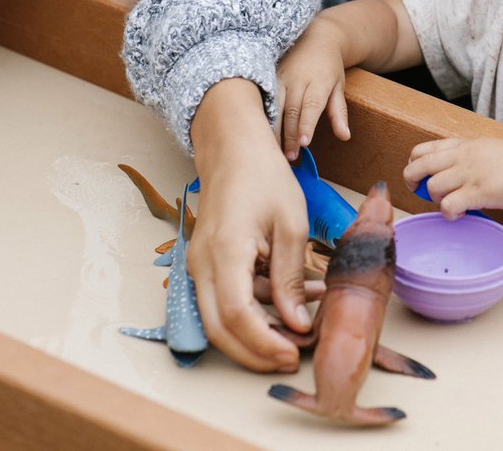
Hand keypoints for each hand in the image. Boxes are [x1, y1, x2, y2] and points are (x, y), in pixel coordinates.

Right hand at [189, 79, 321, 370]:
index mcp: (224, 252)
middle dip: (256, 352)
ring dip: (258, 329)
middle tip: (293, 356)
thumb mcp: (291, 223)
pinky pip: (224, 298)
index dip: (264, 344)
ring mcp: (198, 264)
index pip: (237, 317)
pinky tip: (291, 298)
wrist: (234, 147)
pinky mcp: (206, 263)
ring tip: (304, 322)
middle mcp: (201, 264)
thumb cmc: (263, 175)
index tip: (294, 354)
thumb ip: (291, 277)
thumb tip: (296, 324)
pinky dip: (254, 308)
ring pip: (219, 318)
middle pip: (220, 330)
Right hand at [277, 17, 350, 159]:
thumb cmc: (329, 67)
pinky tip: (262, 132)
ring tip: (276, 149)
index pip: (311, 106)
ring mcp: (282, 76)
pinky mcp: (271, 76)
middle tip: (290, 156)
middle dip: (290, 135)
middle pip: (292, 110)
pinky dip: (264, 116)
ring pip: (276, 106)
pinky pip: (265, 98)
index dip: (307, 125)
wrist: (316, 37)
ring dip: (275, 129)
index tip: (304, 143)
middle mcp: (298, 78)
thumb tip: (345, 136)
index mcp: (318, 81)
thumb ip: (339, 112)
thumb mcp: (339, 86)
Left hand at [404, 137, 502, 216]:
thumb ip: (464, 156)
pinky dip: (448, 213)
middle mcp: (460, 158)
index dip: (413, 164)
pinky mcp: (477, 192)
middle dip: (412, 181)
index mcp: (460, 146)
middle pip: (418, 166)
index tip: (418, 175)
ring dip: (435, 200)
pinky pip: (448, 205)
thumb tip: (451, 170)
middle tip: (420, 192)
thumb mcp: (483, 147)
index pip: (422, 150)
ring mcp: (467, 174)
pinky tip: (459, 214)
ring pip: (432, 187)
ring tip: (449, 204)